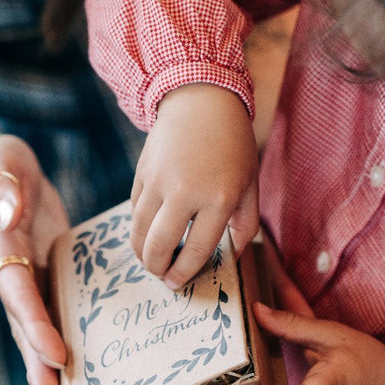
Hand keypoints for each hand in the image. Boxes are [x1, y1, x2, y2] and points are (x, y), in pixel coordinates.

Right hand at [0, 133, 68, 384]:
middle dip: (36, 366)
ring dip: (46, 369)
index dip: (35, 326)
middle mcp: (9, 276)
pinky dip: (59, 346)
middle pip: (23, 328)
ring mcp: (25, 284)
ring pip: (35, 333)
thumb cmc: (0, 164)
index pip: (19, 294)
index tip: (55, 354)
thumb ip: (4, 187)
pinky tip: (77, 374)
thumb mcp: (1, 163)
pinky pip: (52, 319)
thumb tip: (9, 212)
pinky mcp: (43, 282)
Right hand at [130, 84, 258, 288]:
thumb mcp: (250, 184)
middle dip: (157, 269)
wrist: (201, 101)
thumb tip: (230, 257)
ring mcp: (159, 182)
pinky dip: (139, 227)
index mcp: (218, 198)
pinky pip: (134, 211)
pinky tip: (148, 232)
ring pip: (139, 232)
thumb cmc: (232, 146)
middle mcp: (185, 191)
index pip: (196, 250)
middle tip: (161, 276)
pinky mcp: (142, 173)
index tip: (177, 283)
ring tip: (151, 260)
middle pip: (159, 246)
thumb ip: (245, 224)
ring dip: (142, 253)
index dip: (184, 273)